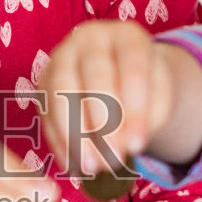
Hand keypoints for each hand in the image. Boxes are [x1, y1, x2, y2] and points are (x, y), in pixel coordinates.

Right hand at [39, 21, 201, 173]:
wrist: (120, 80)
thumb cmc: (144, 91)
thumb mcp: (157, 100)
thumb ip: (145, 118)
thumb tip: (122, 146)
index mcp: (127, 35)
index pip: (132, 66)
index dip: (135, 108)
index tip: (139, 145)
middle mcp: (90, 39)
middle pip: (94, 75)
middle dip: (104, 122)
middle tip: (114, 158)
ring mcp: (62, 58)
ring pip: (62, 93)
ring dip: (77, 134)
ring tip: (93, 167)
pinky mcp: (44, 82)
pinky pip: (47, 112)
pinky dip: (60, 141)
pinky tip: (74, 164)